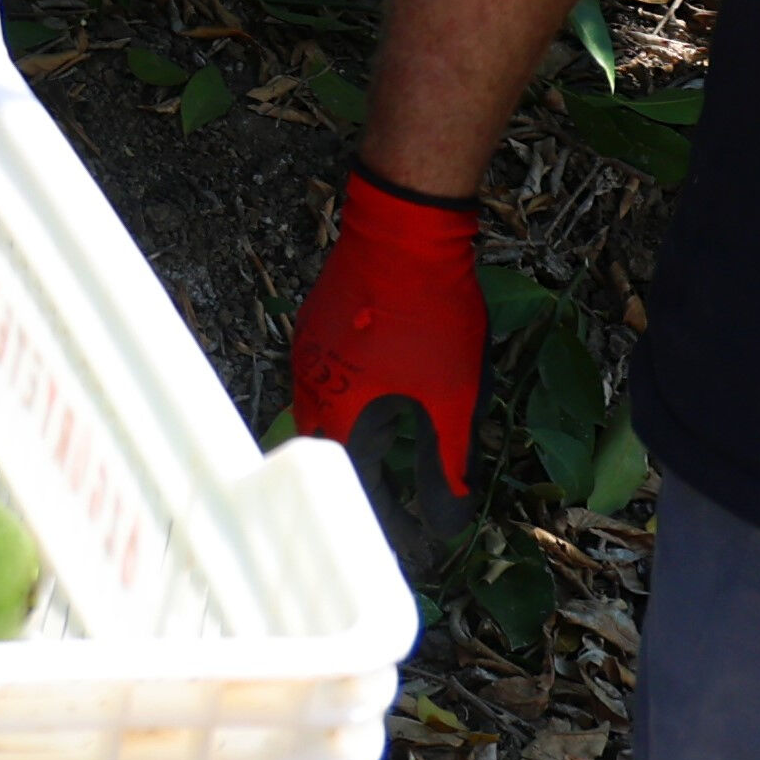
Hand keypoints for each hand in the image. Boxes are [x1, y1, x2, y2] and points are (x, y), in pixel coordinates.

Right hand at [287, 168, 484, 572]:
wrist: (403, 230)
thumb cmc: (429, 316)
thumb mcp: (453, 396)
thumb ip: (447, 458)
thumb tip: (453, 513)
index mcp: (335, 409)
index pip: (343, 477)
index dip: (371, 509)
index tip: (397, 529)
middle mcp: (307, 381)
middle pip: (320, 443)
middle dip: (351, 470)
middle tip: (387, 493)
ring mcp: (307, 345)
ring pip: (316, 404)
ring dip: (344, 429)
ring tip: (382, 445)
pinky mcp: (317, 318)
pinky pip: (321, 371)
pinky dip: (344, 392)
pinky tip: (376, 387)